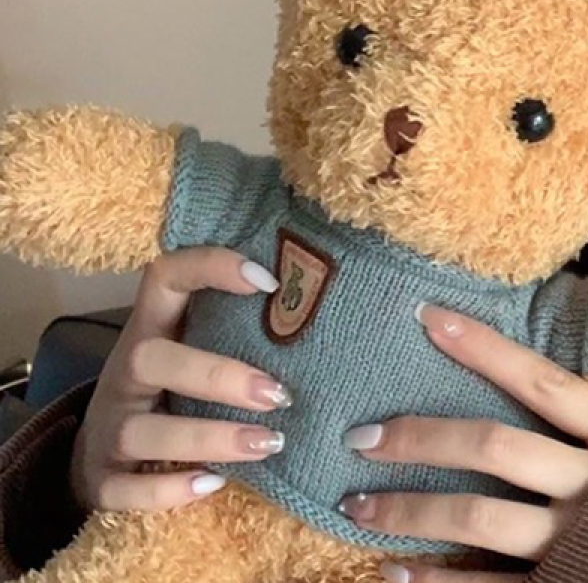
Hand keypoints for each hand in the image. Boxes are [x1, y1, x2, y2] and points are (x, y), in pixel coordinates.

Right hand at [70, 246, 291, 511]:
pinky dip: (169, 491)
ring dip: (210, 438)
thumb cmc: (169, 387)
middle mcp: (123, 372)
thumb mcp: (190, 348)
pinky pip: (125, 489)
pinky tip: (214, 484)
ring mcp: (108, 427)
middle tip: (279, 393)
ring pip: (142, 432)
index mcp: (149, 327)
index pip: (165, 276)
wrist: (96, 450)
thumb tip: (320, 313)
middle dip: (218, 376)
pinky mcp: (101, 479)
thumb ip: (233, 329)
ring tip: (268, 443)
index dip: (211, 267)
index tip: (269, 280)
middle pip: (151, 359)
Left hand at [338, 305, 587, 582]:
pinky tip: (394, 574)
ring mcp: (582, 545)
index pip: (541, 380)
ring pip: (479, 520)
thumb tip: (557, 405)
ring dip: (410, 513)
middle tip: (361, 435)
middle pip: (493, 448)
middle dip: (421, 438)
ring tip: (356, 507)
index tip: (430, 317)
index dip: (482, 348)